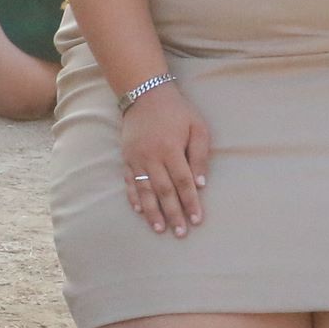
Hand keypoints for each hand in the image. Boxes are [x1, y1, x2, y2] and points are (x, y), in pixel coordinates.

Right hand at [121, 83, 208, 236]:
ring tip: (159, 228)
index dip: (191, 202)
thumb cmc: (177, 111)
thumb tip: (201, 184)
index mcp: (171, 149)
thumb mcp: (197, 127)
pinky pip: (129, 181)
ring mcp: (136, 158)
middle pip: (164, 191)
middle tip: (180, 233)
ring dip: (152, 211)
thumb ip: (200, 154)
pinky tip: (139, 210)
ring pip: (144, 190)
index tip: (197, 220)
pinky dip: (134, 197)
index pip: (183, 182)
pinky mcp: (126, 157)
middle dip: (173, 213)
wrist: (144, 94)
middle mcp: (151, 156)